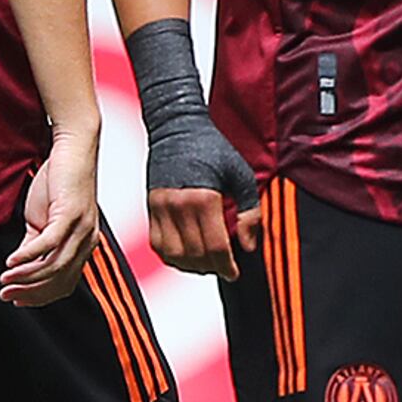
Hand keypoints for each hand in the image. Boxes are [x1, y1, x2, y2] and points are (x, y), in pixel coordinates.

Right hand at [0, 125, 101, 304]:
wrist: (73, 150)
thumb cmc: (58, 183)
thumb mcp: (42, 219)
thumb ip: (34, 243)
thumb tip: (19, 264)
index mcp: (83, 245)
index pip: (65, 283)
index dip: (40, 296)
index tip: (16, 299)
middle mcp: (87, 240)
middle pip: (60, 280)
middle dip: (31, 292)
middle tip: (6, 294)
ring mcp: (82, 228)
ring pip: (55, 266)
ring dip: (26, 277)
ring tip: (5, 280)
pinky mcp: (71, 214)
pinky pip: (49, 243)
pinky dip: (28, 256)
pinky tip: (11, 262)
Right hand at [143, 113, 259, 278]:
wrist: (177, 128)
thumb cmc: (212, 149)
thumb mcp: (242, 176)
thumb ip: (250, 213)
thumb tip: (249, 246)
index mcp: (204, 198)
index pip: (215, 246)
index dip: (226, 266)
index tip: (234, 273)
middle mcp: (178, 206)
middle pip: (194, 254)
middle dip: (211, 268)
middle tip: (224, 268)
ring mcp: (160, 208)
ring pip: (173, 254)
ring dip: (191, 266)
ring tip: (207, 264)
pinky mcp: (150, 208)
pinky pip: (157, 244)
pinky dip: (172, 256)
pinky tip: (187, 254)